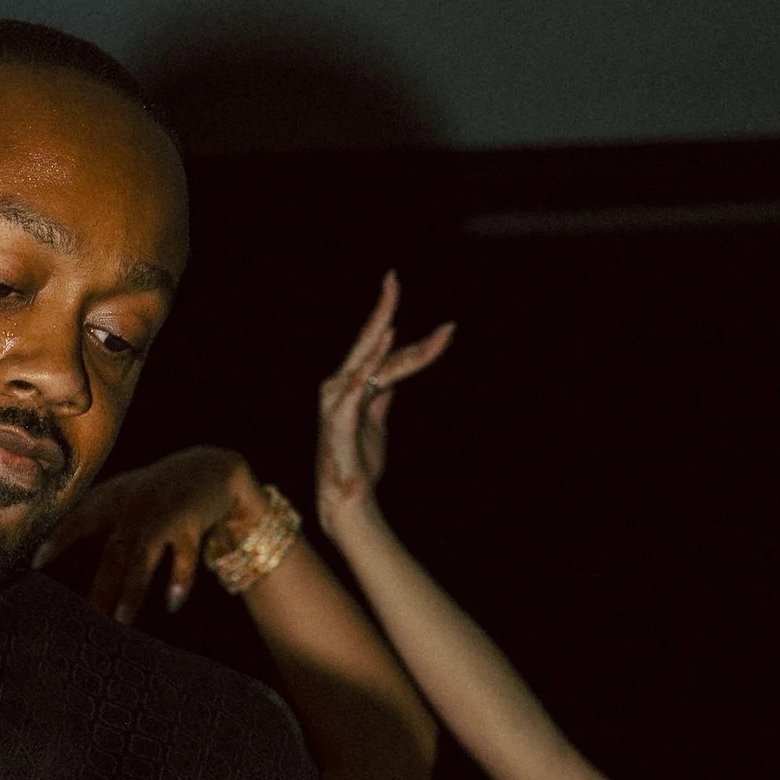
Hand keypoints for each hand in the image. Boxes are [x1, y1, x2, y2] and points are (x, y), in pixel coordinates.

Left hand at [33, 446, 254, 620]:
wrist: (208, 467)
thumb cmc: (154, 489)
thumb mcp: (121, 492)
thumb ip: (93, 512)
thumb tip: (50, 538)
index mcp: (113, 497)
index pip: (79, 517)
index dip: (58, 538)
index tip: (36, 562)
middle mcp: (135, 506)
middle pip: (114, 553)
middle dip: (101, 587)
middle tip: (86, 619)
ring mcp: (163, 515)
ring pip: (144, 558)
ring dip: (133, 591)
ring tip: (121, 622)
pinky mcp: (191, 524)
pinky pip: (185, 557)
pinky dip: (180, 581)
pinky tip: (172, 605)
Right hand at [316, 275, 454, 531]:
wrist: (347, 501)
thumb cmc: (360, 466)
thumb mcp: (376, 423)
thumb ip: (381, 396)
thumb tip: (393, 374)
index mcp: (349, 388)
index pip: (383, 354)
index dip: (413, 341)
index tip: (443, 328)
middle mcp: (338, 388)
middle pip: (368, 343)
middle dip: (383, 308)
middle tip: (393, 278)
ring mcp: (336, 401)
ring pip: (368, 360)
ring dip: (382, 329)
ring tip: (393, 297)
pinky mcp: (339, 416)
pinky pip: (359, 382)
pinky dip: (373, 359)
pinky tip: (387, 338)